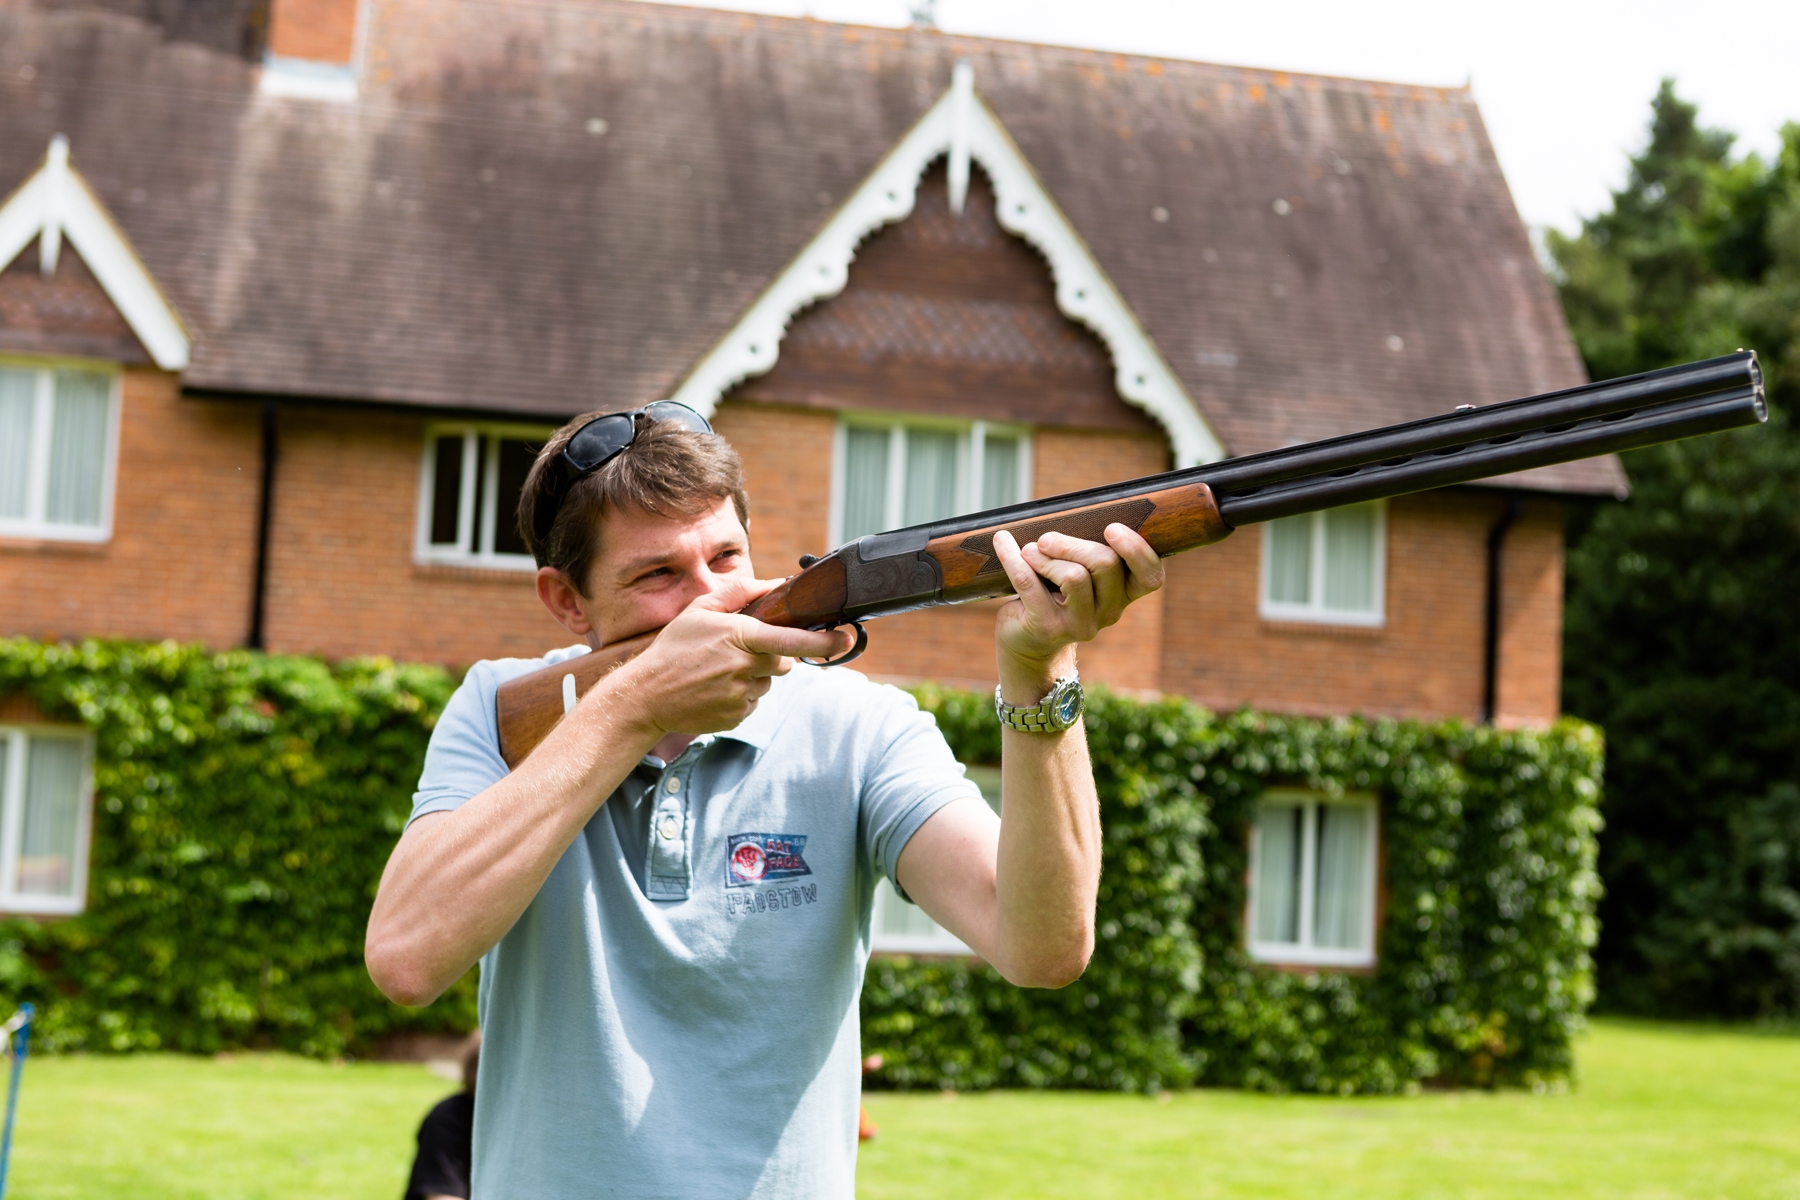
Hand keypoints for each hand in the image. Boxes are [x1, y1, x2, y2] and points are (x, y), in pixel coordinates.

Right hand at [612, 578, 854, 735]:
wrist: (646, 697)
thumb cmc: (673, 649)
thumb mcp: (700, 610)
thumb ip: (740, 592)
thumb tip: (775, 583)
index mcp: (740, 637)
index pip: (792, 639)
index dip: (824, 641)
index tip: (846, 639)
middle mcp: (745, 668)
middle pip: (784, 661)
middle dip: (774, 655)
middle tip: (742, 651)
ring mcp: (743, 696)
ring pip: (769, 682)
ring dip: (755, 675)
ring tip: (720, 671)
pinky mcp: (739, 716)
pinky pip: (755, 702)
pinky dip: (743, 694)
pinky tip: (716, 688)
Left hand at [991, 523, 1164, 693]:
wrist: (1028, 642)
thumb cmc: (1055, 595)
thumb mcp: (1080, 575)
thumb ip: (1085, 553)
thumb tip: (1070, 513)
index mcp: (1124, 595)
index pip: (1150, 577)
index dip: (1136, 550)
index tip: (1111, 528)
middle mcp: (1109, 613)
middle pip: (1105, 564)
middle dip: (1074, 543)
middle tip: (1047, 539)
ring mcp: (1080, 625)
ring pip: (1074, 576)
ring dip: (1045, 555)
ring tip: (1028, 551)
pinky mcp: (1048, 629)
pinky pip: (1030, 584)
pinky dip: (1012, 557)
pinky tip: (1002, 542)